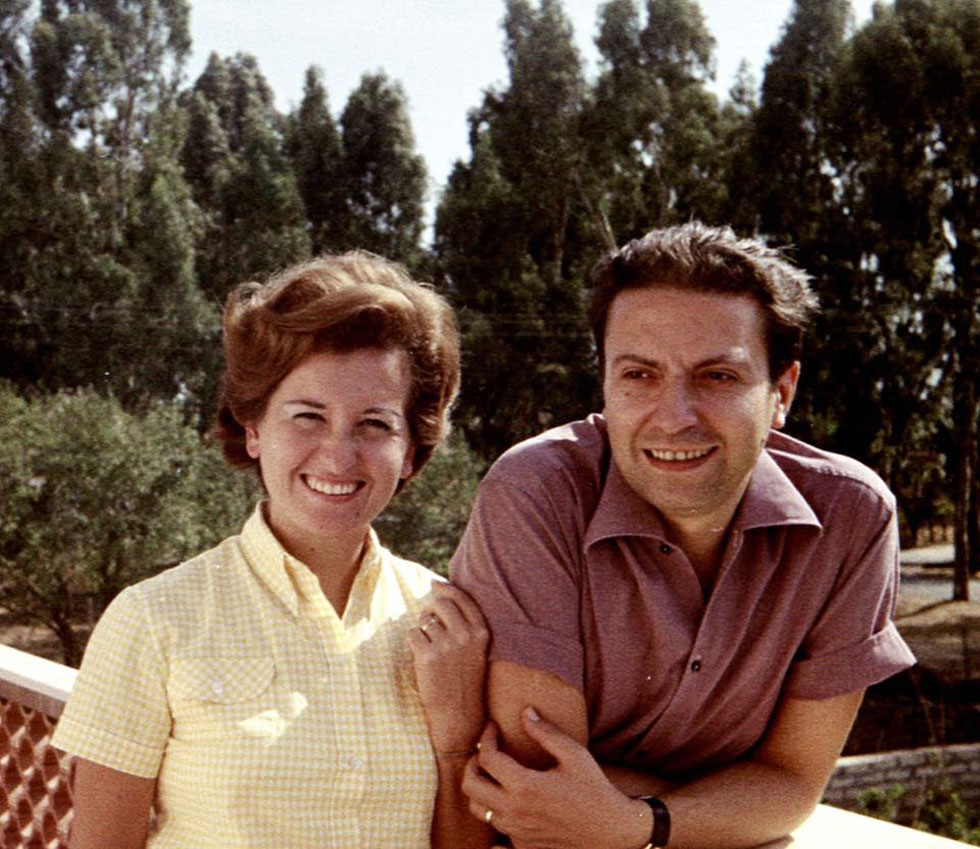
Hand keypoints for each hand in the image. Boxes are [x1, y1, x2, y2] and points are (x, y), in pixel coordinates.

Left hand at [408, 581, 488, 753]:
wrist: (459, 714)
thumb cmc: (464, 679)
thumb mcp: (475, 649)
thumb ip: (463, 622)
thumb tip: (437, 587)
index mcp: (481, 632)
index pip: (463, 598)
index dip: (446, 589)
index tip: (434, 585)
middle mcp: (466, 635)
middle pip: (440, 604)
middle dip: (429, 607)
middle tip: (425, 618)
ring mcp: (447, 645)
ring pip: (425, 621)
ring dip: (421, 629)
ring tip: (428, 648)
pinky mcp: (428, 656)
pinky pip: (413, 634)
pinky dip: (413, 642)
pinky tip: (421, 657)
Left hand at [462, 710, 650, 848]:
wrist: (611, 830)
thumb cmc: (594, 788)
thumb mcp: (573, 754)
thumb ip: (546, 732)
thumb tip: (525, 712)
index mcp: (525, 786)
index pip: (487, 758)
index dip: (486, 737)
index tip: (493, 727)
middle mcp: (515, 812)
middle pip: (471, 786)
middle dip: (471, 763)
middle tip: (484, 751)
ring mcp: (516, 832)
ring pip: (478, 809)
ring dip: (480, 788)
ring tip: (493, 773)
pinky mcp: (523, 845)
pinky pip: (494, 830)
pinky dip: (493, 812)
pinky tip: (504, 800)